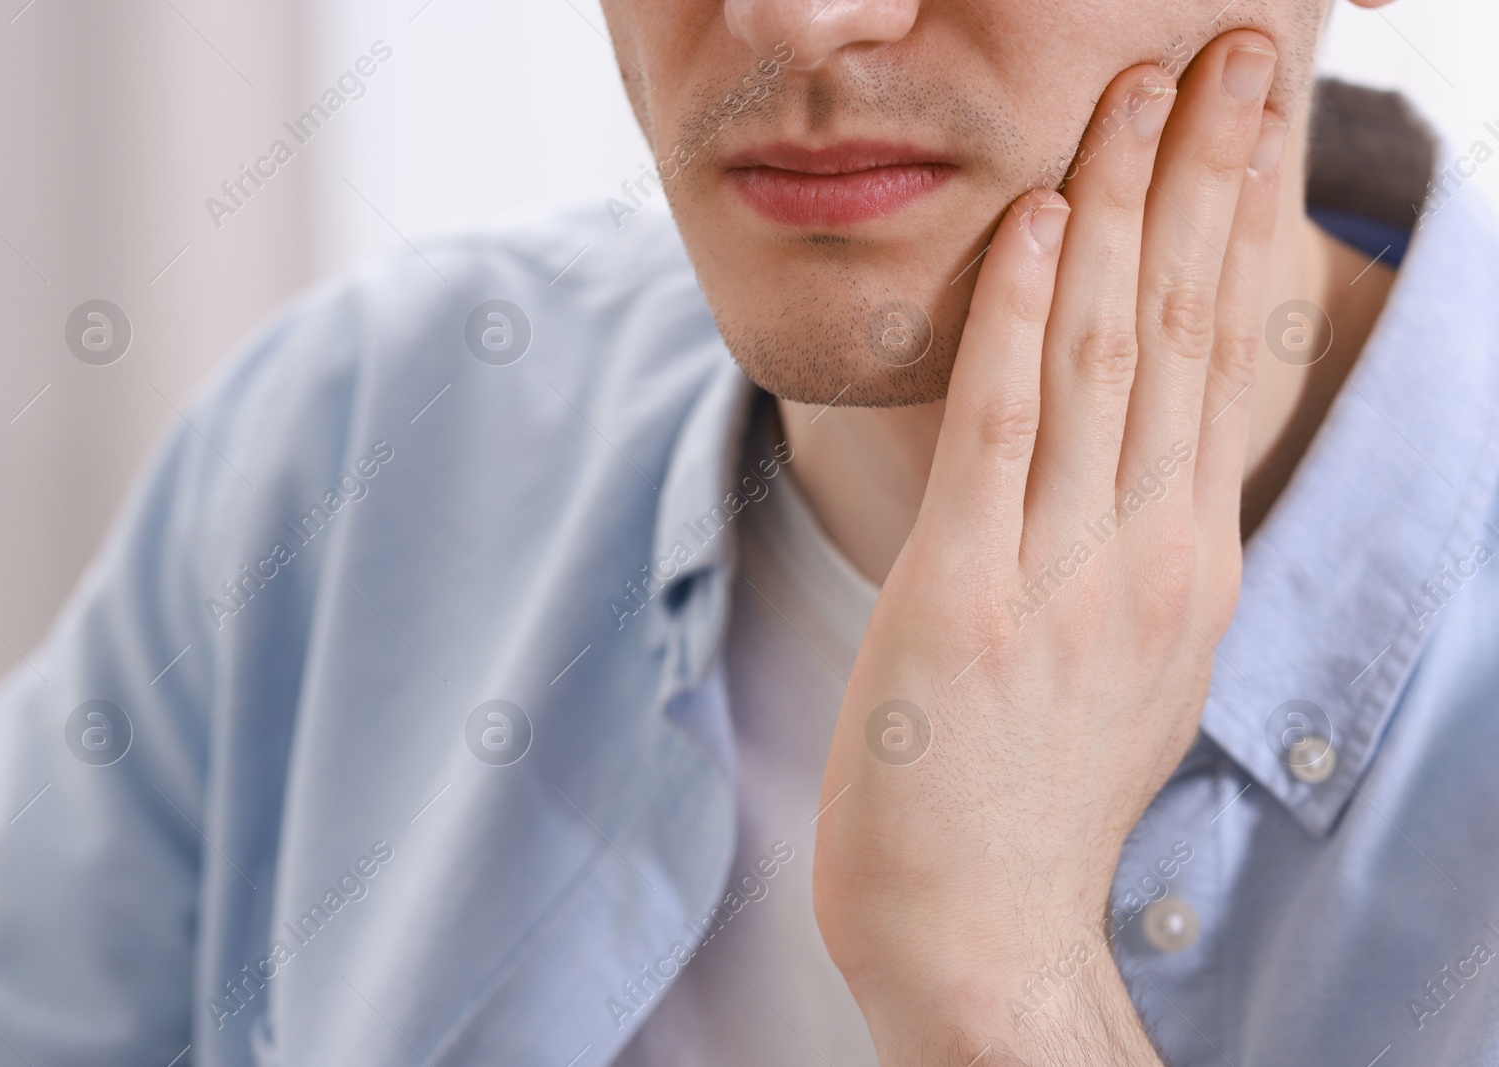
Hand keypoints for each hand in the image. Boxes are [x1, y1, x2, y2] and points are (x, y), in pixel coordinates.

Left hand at [813, 30, 1284, 1064]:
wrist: (975, 922)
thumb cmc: (1028, 791)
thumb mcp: (1121, 658)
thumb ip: (1135, 548)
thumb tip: (1141, 466)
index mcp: (1187, 560)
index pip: (1224, 363)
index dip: (1244, 231)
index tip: (1257, 124)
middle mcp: (1152, 553)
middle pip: (1187, 332)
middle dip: (1214, 178)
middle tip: (1235, 52)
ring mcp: (1069, 573)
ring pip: (1111, 356)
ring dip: (1129, 210)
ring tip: (1144, 90)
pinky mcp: (971, 595)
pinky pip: (1008, 428)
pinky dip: (1027, 315)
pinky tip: (1047, 220)